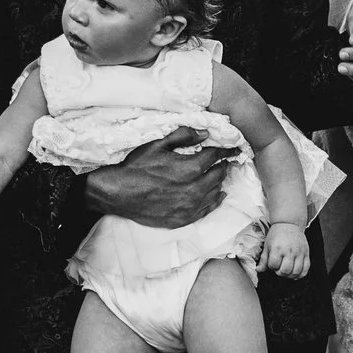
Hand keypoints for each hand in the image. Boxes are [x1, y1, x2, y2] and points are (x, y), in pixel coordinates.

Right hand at [82, 127, 231, 228]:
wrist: (118, 193)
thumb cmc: (136, 167)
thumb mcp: (158, 144)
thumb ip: (183, 136)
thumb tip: (204, 133)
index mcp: (190, 168)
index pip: (216, 156)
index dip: (226, 151)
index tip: (234, 149)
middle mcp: (194, 189)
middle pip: (218, 175)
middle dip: (223, 165)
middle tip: (225, 160)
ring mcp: (190, 206)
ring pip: (215, 192)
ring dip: (219, 182)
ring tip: (219, 175)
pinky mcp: (183, 218)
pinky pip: (207, 209)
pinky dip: (214, 200)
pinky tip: (217, 195)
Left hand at [262, 221, 309, 278]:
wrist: (289, 224)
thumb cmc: (277, 234)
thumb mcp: (267, 245)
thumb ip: (263, 260)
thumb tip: (258, 270)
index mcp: (277, 249)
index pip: (273, 266)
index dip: (272, 267)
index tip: (273, 263)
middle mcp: (289, 251)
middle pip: (285, 271)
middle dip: (280, 272)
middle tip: (279, 267)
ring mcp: (299, 253)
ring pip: (296, 272)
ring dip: (289, 275)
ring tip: (286, 270)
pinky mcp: (306, 254)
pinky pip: (305, 269)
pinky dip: (300, 274)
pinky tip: (295, 272)